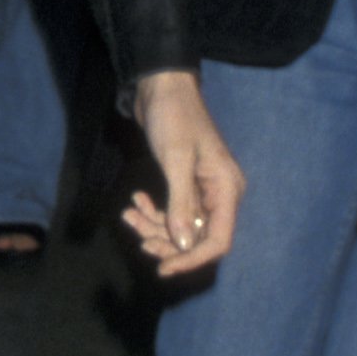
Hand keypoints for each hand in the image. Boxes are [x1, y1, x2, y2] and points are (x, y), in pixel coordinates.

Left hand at [123, 71, 244, 277]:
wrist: (160, 88)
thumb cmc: (173, 118)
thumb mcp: (176, 160)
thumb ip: (181, 204)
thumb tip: (183, 244)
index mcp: (227, 189)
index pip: (218, 240)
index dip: (192, 258)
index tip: (163, 268)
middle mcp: (219, 195)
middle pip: (198, 238)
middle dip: (167, 242)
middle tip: (139, 238)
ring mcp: (201, 191)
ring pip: (180, 227)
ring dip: (154, 226)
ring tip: (129, 215)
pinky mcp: (184, 185)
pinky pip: (171, 212)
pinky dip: (152, 212)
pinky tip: (136, 200)